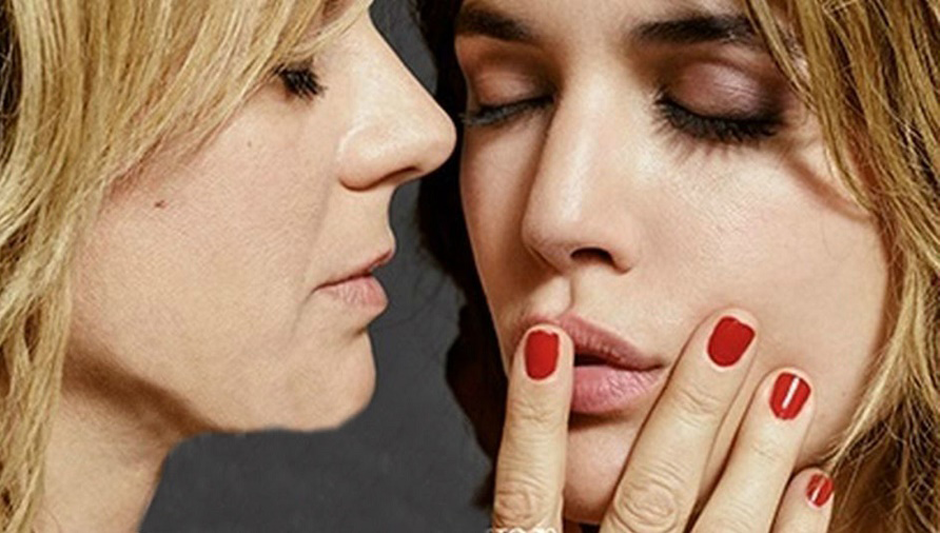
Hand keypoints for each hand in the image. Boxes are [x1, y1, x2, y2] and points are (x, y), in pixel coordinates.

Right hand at [490, 309, 833, 531]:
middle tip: (730, 326)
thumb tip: (530, 404)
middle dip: (690, 409)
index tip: (544, 336)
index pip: (524, 491)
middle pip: (645, 498)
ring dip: (756, 456)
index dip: (531, 414)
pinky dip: (792, 530)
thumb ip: (527, 516)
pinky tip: (815, 477)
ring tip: (788, 382)